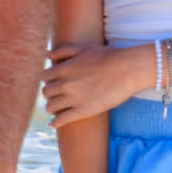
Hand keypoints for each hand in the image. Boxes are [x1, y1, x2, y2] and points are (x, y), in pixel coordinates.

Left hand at [43, 38, 160, 127]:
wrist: (127, 69)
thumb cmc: (108, 56)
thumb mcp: (83, 49)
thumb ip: (63, 51)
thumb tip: (46, 55)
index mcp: (64, 69)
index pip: (43, 77)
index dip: (47, 80)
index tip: (51, 82)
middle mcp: (65, 84)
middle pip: (46, 92)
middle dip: (49, 94)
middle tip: (54, 96)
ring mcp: (73, 98)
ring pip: (50, 107)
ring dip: (51, 108)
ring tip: (55, 109)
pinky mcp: (83, 111)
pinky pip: (62, 120)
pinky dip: (55, 122)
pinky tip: (53, 124)